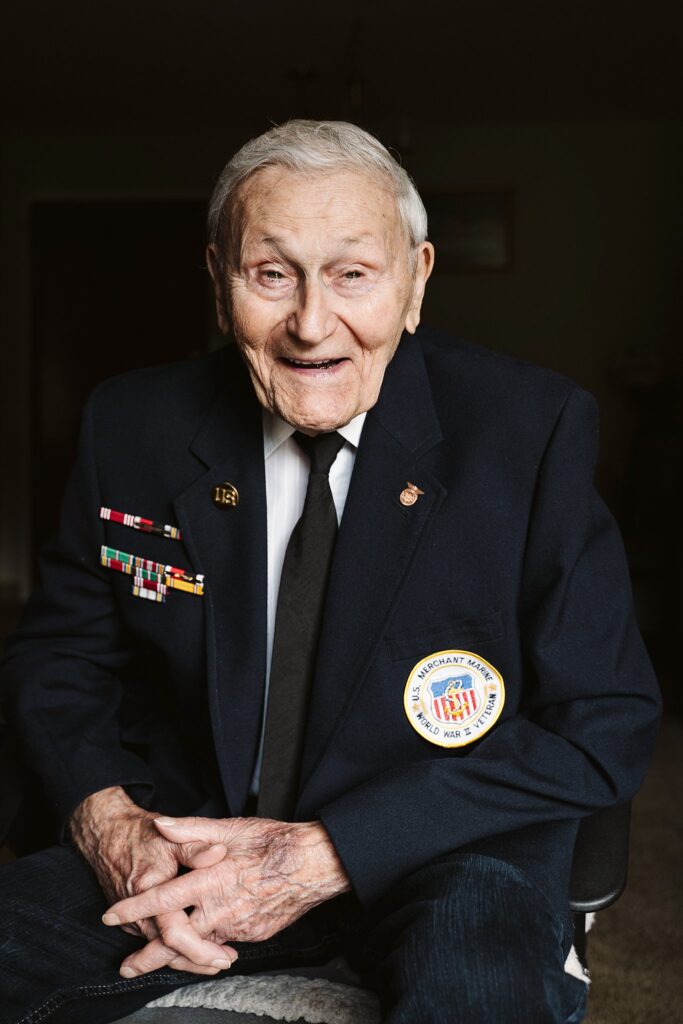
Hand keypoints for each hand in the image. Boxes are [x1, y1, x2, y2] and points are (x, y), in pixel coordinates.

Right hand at [70, 787, 236, 974]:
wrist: (106, 834)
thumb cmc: (141, 834)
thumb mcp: (171, 837)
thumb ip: (196, 847)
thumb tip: (219, 853)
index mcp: (149, 893)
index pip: (175, 935)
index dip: (201, 950)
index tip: (225, 957)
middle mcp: (138, 914)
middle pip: (169, 951)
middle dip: (198, 961)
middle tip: (227, 961)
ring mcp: (133, 920)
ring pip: (161, 949)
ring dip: (187, 955)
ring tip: (217, 958)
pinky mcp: (132, 920)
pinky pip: (154, 940)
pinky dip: (174, 946)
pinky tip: (196, 943)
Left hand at [102, 815, 350, 977]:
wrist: (315, 863)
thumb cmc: (273, 840)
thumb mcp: (230, 827)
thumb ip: (191, 829)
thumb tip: (160, 824)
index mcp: (212, 878)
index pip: (163, 898)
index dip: (134, 909)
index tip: (110, 916)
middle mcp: (222, 907)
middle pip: (176, 940)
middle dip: (148, 957)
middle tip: (127, 967)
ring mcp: (239, 925)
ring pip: (200, 945)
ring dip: (178, 954)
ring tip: (159, 960)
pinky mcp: (254, 935)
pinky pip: (225, 941)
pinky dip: (211, 943)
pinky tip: (204, 940)